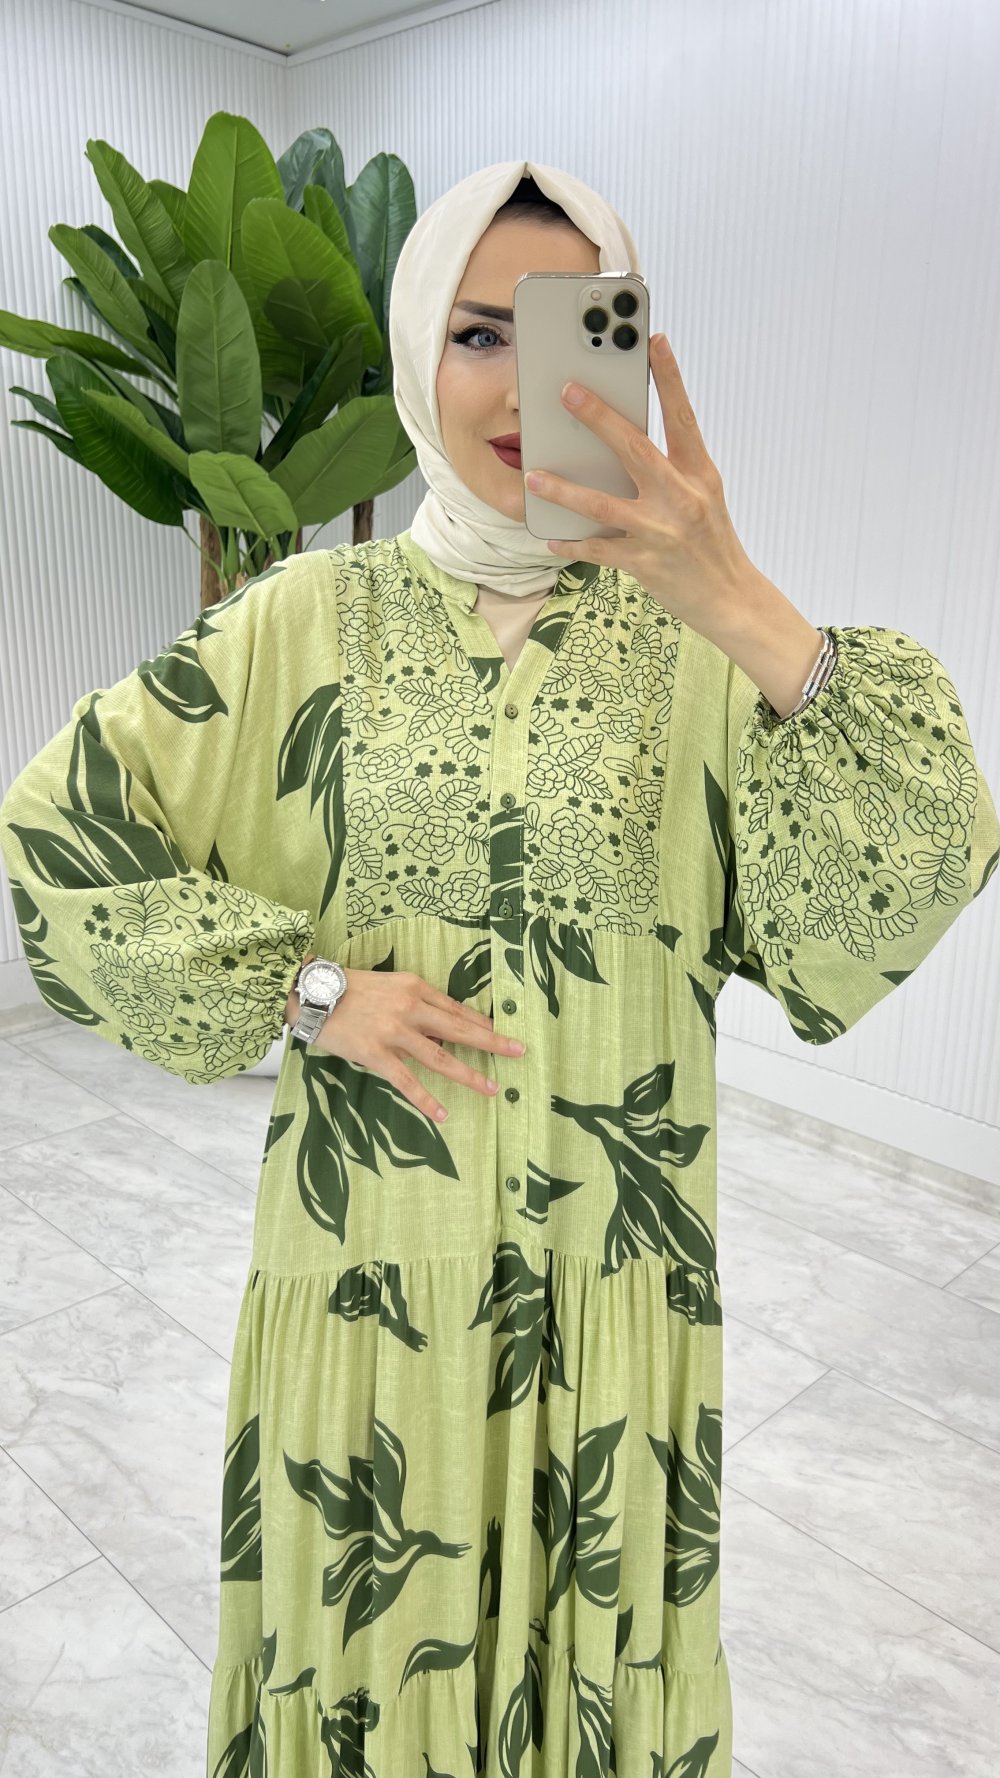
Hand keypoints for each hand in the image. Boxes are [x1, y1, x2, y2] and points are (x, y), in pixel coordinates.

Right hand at [295, 968, 525, 1123]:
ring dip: (469, 1074)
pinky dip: (427, 1100)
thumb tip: (440, 1032)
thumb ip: (414, 1006)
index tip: (501, 1033)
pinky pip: (407, 1081)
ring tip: (492, 1089)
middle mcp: (410, 1007)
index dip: (481, 1023)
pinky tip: (443, 1114)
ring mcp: (394, 1031)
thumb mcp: (389, 987)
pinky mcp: (376, 1053)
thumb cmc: (349, 989)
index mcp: (415, 987)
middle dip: (493, 1042)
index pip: (456, 1009)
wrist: (310, 992)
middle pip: (460, 1029)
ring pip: (441, 1056)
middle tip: (519, 1051)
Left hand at [524, 333, 756, 640]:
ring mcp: (661, 531)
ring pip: (603, 504)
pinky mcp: (645, 563)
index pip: (683, 418)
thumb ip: (674, 468)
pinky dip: (572, 543)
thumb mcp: (704, 495)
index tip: (654, 341)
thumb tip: (627, 441)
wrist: (732, 599)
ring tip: (535, 476)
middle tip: (569, 392)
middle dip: (599, 418)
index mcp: (699, 474)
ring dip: (564, 489)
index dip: (669, 378)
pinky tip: (551, 536)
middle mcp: (681, 498)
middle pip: (635, 449)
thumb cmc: (713, 542)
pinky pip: (598, 549)